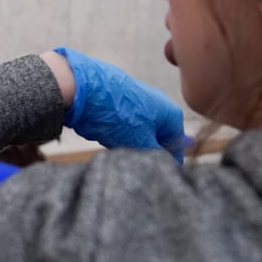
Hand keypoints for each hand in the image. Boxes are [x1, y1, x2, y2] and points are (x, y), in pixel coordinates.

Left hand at [54, 47, 185, 162]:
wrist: (84, 88)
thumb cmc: (118, 116)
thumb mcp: (142, 142)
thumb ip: (158, 155)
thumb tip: (166, 164)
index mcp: (172, 114)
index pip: (176, 149)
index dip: (166, 164)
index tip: (153, 173)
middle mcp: (159, 105)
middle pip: (158, 140)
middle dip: (144, 151)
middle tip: (130, 155)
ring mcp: (139, 100)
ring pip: (139, 133)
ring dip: (129, 142)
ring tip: (115, 140)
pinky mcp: (120, 100)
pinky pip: (125, 124)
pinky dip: (117, 132)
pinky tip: (106, 131)